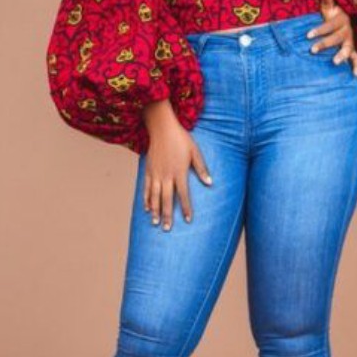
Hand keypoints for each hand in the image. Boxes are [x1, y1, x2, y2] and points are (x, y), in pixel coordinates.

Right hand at [141, 101, 212, 230]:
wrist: (162, 128)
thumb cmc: (181, 139)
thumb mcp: (195, 152)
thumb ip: (202, 168)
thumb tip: (210, 183)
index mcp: (179, 172)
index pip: (183, 194)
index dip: (185, 207)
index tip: (188, 220)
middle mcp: (166, 175)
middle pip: (166, 199)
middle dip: (167, 215)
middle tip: (167, 229)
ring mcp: (155, 173)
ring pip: (154, 196)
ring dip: (155, 210)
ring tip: (155, 223)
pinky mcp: (148, 170)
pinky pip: (146, 187)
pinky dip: (146, 199)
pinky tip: (146, 208)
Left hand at [308, 0, 356, 76]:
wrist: (351, 21)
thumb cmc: (335, 16)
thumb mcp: (330, 8)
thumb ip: (327, 1)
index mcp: (341, 20)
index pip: (329, 25)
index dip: (319, 30)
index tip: (307, 35)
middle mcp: (348, 31)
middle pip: (336, 38)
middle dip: (325, 44)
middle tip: (312, 50)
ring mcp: (351, 41)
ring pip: (348, 48)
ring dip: (342, 55)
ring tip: (334, 62)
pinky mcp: (353, 50)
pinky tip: (354, 74)